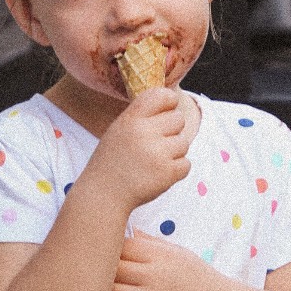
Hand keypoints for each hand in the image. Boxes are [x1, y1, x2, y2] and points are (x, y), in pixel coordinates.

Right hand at [89, 89, 194, 213]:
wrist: (103, 194)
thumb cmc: (112, 161)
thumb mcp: (118, 130)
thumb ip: (141, 116)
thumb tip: (171, 105)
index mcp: (131, 119)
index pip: (161, 95)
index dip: (169, 102)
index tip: (167, 111)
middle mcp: (145, 132)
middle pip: (179, 119)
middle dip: (172, 131)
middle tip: (157, 144)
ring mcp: (158, 153)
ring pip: (184, 142)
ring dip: (174, 152)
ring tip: (154, 161)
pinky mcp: (168, 173)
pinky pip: (186, 164)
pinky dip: (176, 170)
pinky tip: (159, 173)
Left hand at [109, 230, 215, 290]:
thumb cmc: (194, 273)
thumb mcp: (176, 250)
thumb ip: (149, 241)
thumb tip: (126, 229)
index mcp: (158, 254)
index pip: (121, 244)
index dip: (110, 244)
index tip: (109, 245)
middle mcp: (150, 275)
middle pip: (111, 266)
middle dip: (103, 263)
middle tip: (101, 263)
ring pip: (109, 290)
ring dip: (103, 285)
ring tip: (105, 280)